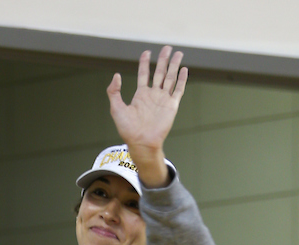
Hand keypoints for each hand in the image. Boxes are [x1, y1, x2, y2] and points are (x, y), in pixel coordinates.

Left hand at [107, 47, 186, 181]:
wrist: (141, 143)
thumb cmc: (128, 130)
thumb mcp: (116, 108)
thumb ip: (114, 91)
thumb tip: (116, 75)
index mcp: (141, 95)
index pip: (144, 74)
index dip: (145, 63)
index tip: (147, 52)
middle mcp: (153, 95)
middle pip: (160, 73)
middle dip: (164, 60)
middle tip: (167, 48)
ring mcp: (163, 100)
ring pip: (170, 78)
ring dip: (174, 66)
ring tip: (178, 54)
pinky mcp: (171, 106)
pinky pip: (178, 90)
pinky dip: (182, 80)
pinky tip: (184, 70)